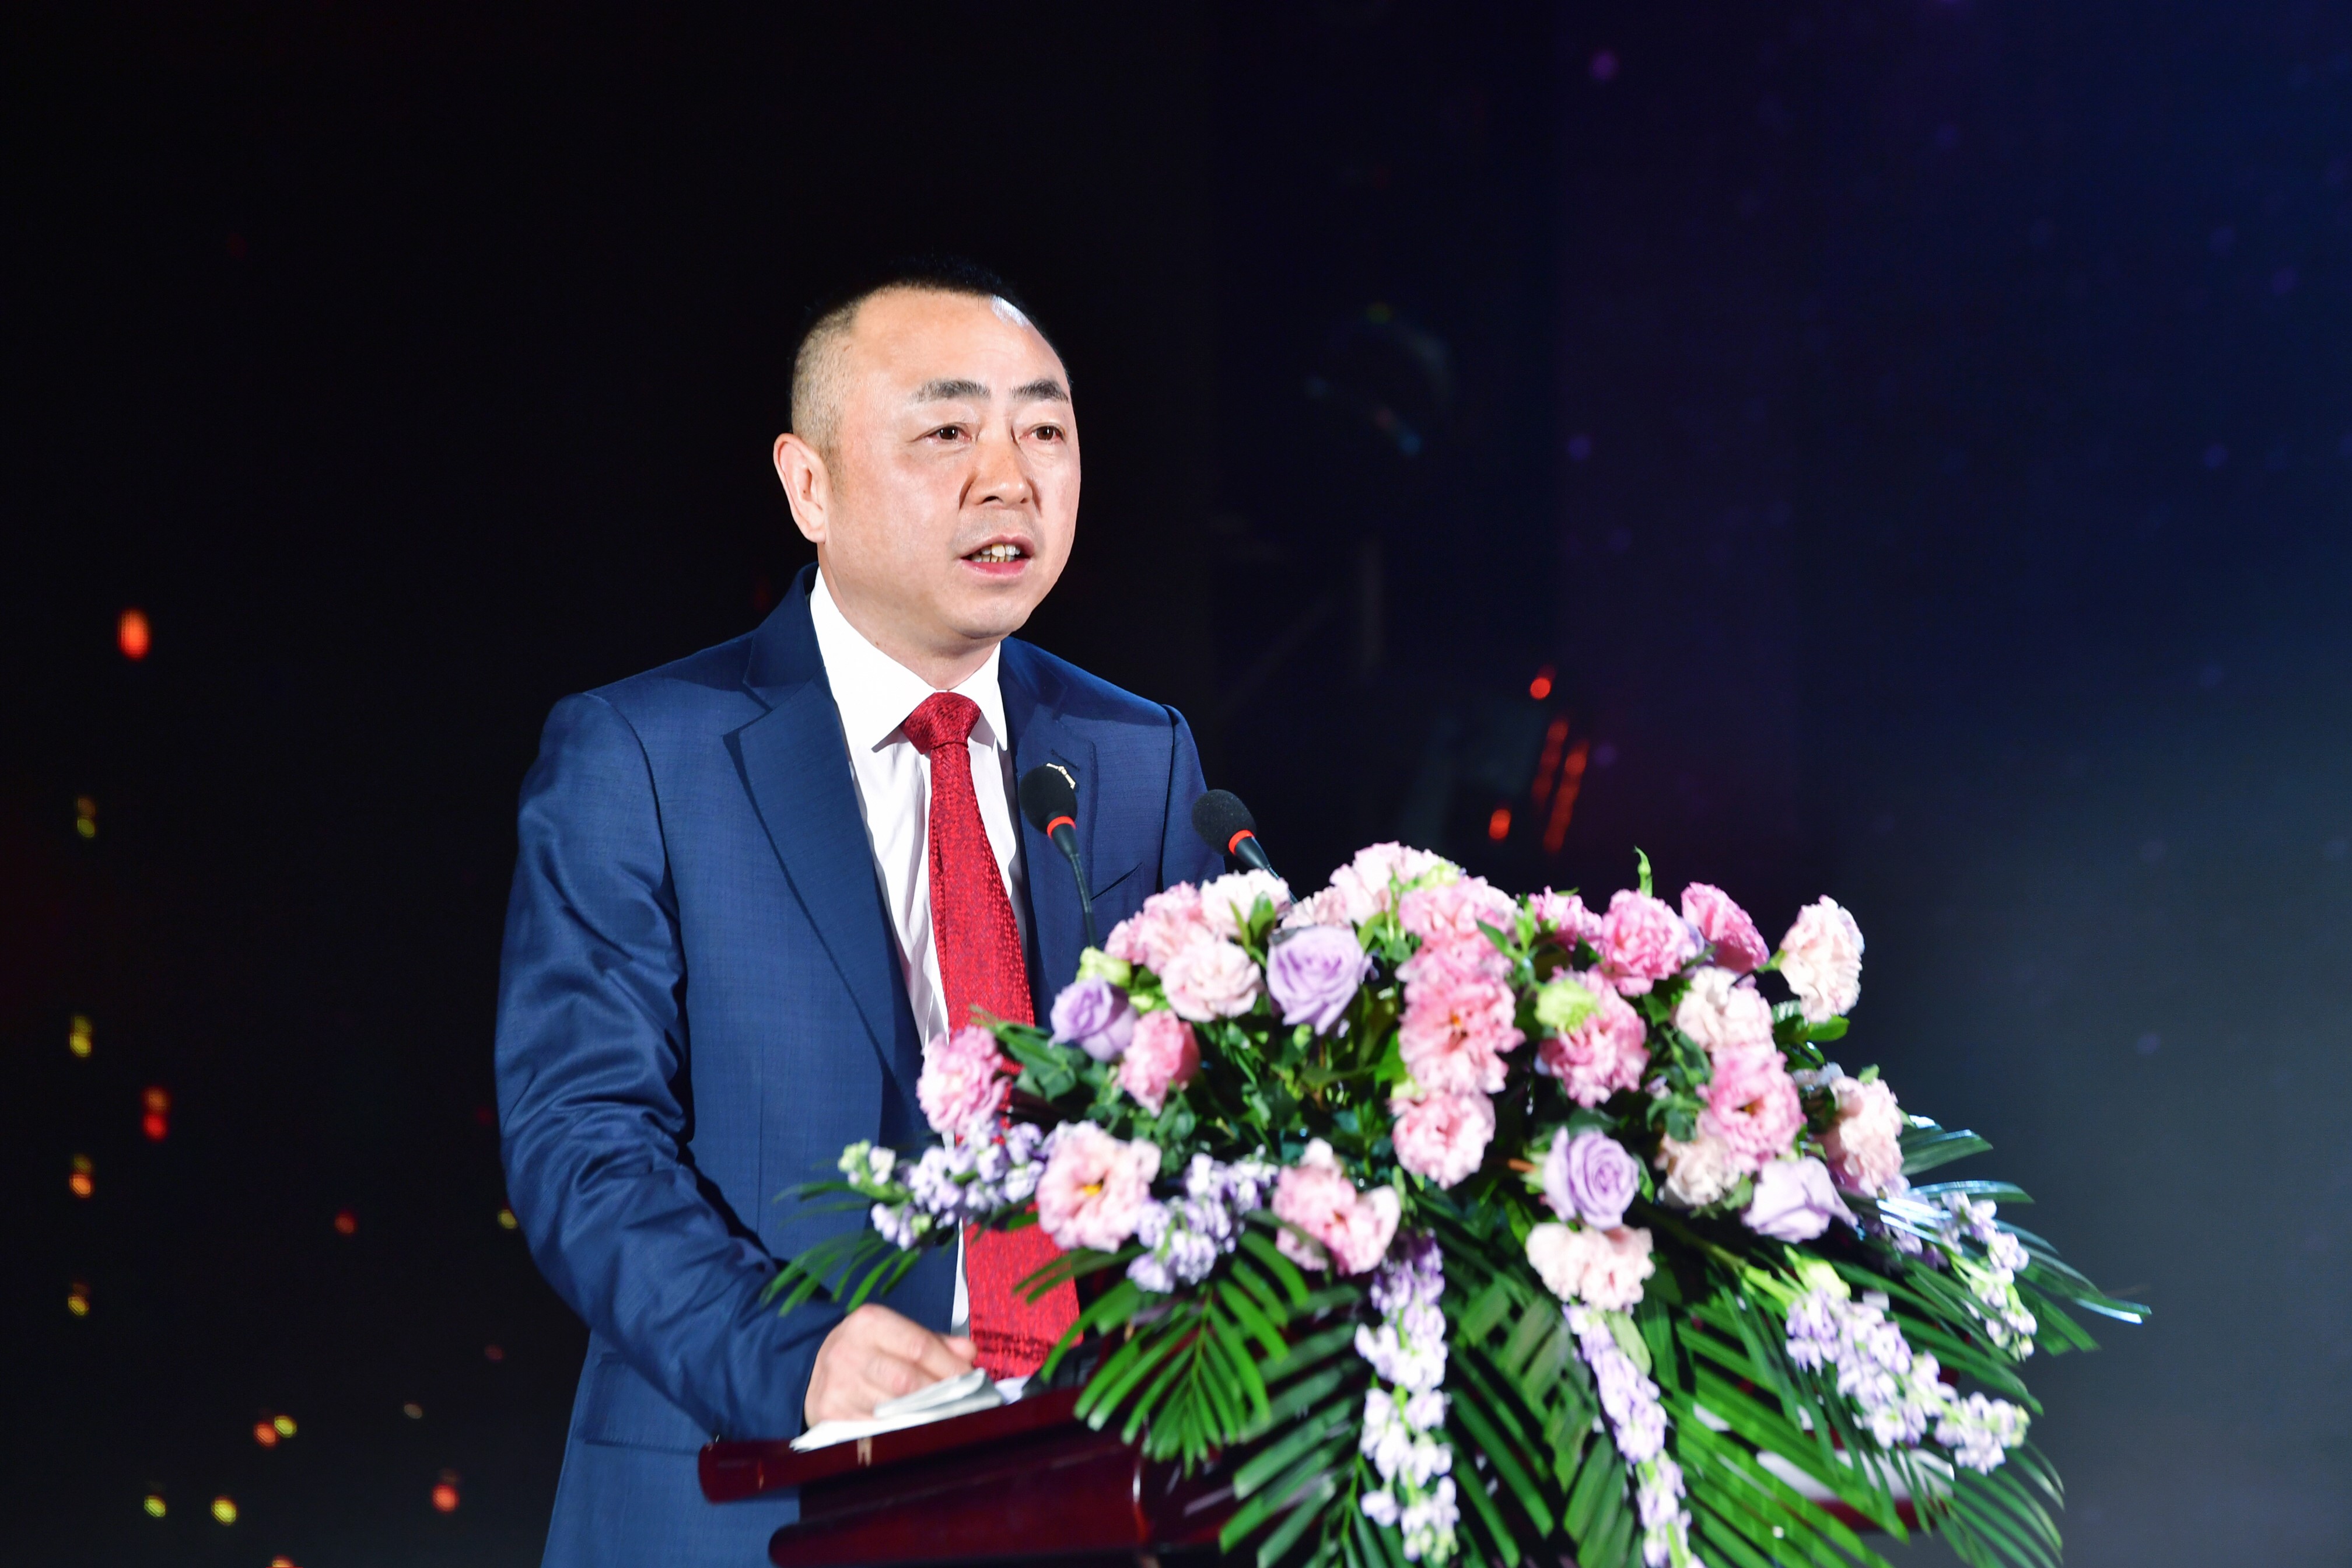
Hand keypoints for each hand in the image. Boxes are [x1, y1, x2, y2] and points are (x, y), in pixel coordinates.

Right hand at [804, 1304, 976, 1424]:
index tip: (973, 1380)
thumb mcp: (895, 1334)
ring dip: (925, 1417)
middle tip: (965, 1405)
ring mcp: (837, 1386)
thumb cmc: (867, 1350)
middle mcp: (849, 1351)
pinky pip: (876, 1430)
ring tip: (947, 1420)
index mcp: (869, 1322)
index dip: (950, 1366)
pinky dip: (901, 1433)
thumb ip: (934, 1342)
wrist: (813, 1369)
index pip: (919, 1346)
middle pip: (907, 1381)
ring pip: (893, 1409)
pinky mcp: (830, 1416)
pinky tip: (917, 1433)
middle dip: (942, 1395)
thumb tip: (969, 1353)